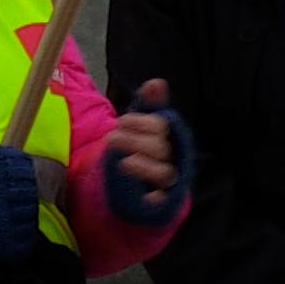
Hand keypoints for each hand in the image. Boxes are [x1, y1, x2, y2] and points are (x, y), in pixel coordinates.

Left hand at [106, 78, 177, 201]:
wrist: (135, 185)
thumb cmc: (139, 149)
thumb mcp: (138, 126)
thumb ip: (147, 105)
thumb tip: (158, 82)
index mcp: (168, 137)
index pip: (161, 126)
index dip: (142, 123)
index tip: (121, 121)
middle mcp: (172, 158)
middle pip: (160, 148)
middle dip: (135, 141)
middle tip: (112, 138)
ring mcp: (167, 181)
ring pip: (163, 173)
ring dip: (143, 166)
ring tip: (122, 162)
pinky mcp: (161, 201)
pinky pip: (163, 202)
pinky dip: (157, 199)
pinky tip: (148, 197)